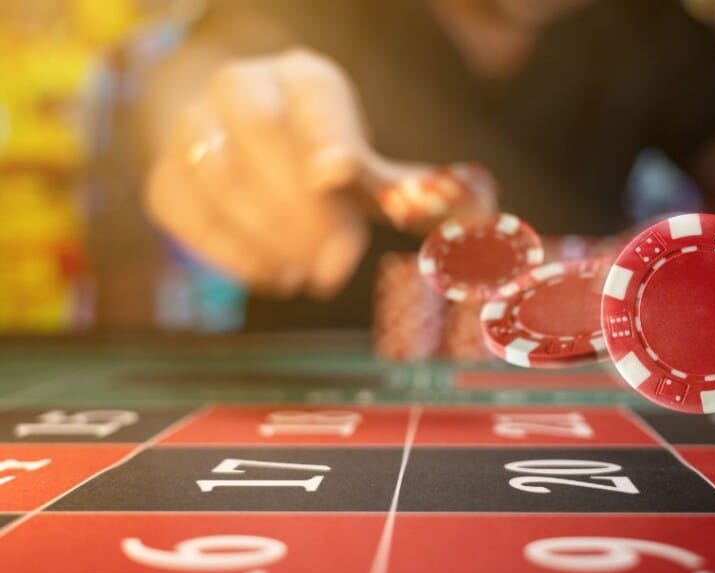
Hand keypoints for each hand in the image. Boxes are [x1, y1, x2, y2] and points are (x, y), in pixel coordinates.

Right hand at [146, 48, 418, 297]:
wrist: (236, 145)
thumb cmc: (319, 164)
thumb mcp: (365, 167)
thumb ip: (410, 194)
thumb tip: (472, 223)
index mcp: (303, 77)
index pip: (314, 99)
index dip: (326, 136)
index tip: (340, 176)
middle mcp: (240, 87)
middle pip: (260, 131)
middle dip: (299, 204)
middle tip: (336, 263)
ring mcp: (192, 128)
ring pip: (218, 175)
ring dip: (268, 235)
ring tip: (309, 272)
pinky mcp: (165, 178)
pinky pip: (188, 215)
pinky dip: (233, 253)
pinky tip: (276, 274)